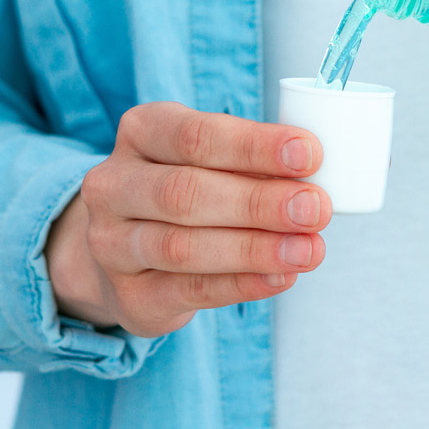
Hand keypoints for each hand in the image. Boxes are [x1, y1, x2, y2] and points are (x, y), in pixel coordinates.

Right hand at [45, 101, 329, 337]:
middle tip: (316, 209)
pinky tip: (282, 277)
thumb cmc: (190, 188)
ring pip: (183, 247)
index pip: (195, 135)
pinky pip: (188, 291)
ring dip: (254, 249)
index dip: (254, 146)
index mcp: (140, 132)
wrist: (129, 252)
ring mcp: (111, 244)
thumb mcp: (212, 160)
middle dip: (258, 202)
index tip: (310, 154)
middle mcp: (113, 185)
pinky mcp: (129, 296)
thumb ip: (254, 163)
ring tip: (309, 249)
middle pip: (185, 193)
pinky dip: (242, 284)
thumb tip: (316, 177)